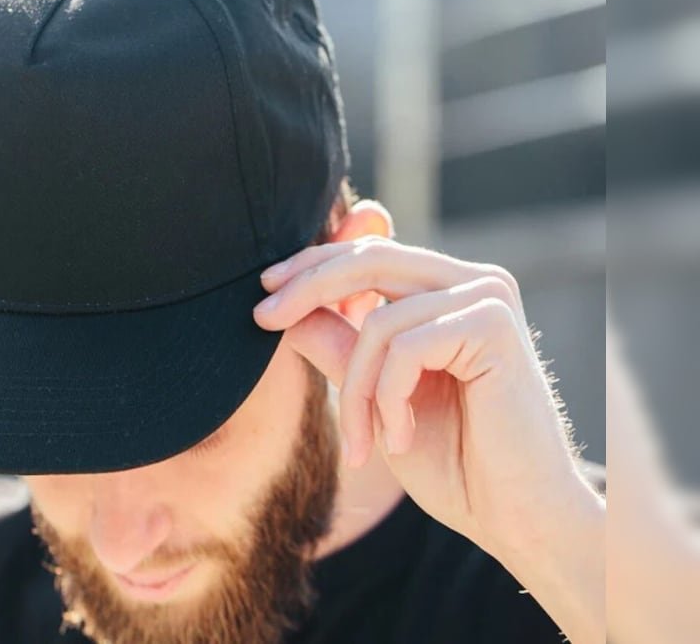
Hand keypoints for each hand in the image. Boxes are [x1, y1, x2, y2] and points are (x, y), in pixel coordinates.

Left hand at [253, 236, 593, 556]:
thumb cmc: (449, 460)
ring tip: (364, 442)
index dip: (311, 267)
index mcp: (447, 291)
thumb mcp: (374, 394)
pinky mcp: (494, 325)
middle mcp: (473, 282)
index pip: (368, 254)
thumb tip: (284, 307)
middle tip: (261, 319)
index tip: (262, 293)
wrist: (509, 515)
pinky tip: (401, 440)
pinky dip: (387, 400)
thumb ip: (340, 344)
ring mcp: (488, 298)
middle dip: (306, 289)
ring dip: (356, 392)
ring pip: (379, 321)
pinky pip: (404, 348)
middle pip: (369, 260)